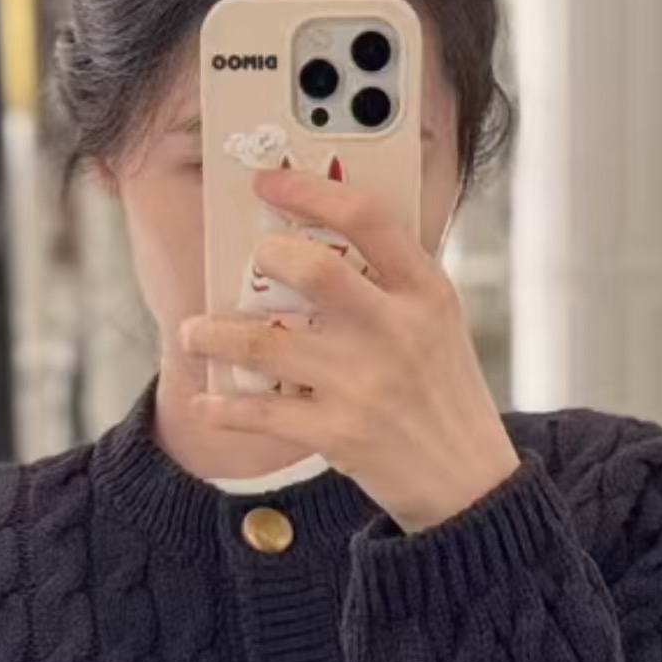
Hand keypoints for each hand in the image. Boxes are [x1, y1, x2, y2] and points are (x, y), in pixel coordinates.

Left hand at [178, 163, 520, 533]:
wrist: (467, 480)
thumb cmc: (443, 389)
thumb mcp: (438, 322)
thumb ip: (392, 280)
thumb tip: (316, 235)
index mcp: (425, 292)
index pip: (368, 217)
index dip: (310, 190)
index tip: (269, 181)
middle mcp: (395, 332)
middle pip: (313, 269)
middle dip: (265, 258)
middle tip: (248, 263)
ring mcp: (364, 383)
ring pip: (265, 343)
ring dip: (214, 334)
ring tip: (193, 332)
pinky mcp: (338, 433)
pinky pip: (260, 412)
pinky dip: (221, 406)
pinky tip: (205, 399)